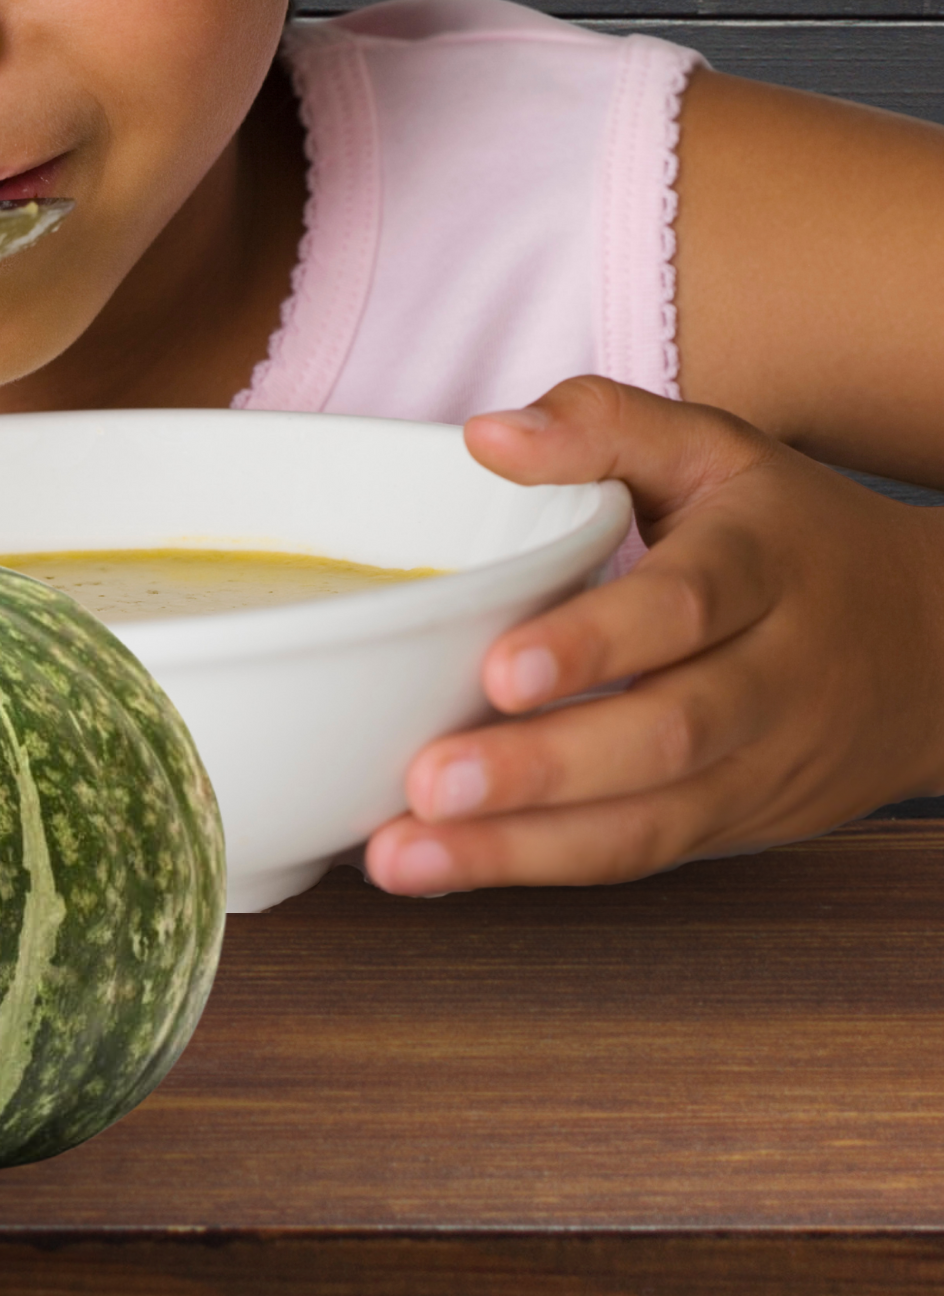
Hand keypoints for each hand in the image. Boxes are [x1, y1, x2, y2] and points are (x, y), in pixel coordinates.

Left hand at [364, 376, 943, 894]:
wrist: (936, 649)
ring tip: (406, 854)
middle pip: (666, 734)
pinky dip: (535, 867)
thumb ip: (602, 428)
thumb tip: (486, 434)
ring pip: (648, 822)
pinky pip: (635, 856)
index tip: (500, 669)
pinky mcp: (730, 827)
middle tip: (432, 783)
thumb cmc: (788, 537)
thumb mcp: (714, 453)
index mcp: (763, 568)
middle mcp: (771, 679)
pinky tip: (441, 865)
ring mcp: (757, 767)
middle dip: (543, 767)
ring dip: (518, 846)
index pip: (685, 607)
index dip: (595, 643)